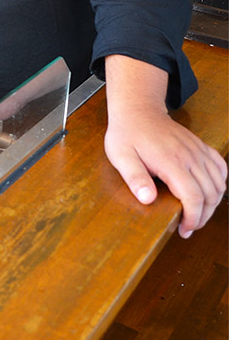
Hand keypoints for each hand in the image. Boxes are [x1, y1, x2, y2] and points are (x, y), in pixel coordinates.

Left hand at [104, 54, 226, 237]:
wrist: (137, 109)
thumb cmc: (127, 133)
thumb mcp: (120, 156)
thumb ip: (134, 178)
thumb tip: (147, 199)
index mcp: (170, 161)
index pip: (193, 196)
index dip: (192, 218)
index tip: (184, 229)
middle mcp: (189, 155)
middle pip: (210, 194)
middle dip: (203, 216)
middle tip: (189, 227)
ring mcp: (196, 150)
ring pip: (218, 183)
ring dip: (212, 203)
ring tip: (197, 214)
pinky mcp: (199, 145)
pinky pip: (220, 166)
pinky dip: (219, 182)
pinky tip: (209, 191)